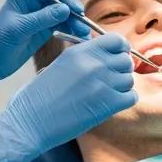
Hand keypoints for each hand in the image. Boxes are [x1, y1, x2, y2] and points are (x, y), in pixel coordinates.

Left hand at [0, 0, 90, 102]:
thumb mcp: (19, 29)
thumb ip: (42, 18)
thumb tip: (66, 9)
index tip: (76, 10)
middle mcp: (33, 3)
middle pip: (61, 1)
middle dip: (74, 12)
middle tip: (84, 26)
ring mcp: (39, 17)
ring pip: (63, 15)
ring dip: (74, 23)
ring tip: (84, 35)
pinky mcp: (42, 31)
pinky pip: (61, 26)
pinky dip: (70, 31)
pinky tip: (78, 37)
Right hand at [0, 33, 137, 161]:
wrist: (29, 121)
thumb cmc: (39, 96)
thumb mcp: (60, 64)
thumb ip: (84, 58)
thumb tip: (107, 58)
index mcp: (80, 51)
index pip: (116, 40)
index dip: (120, 49)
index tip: (115, 58)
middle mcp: (94, 64)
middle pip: (126, 60)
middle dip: (121, 70)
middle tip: (110, 80)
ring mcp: (103, 84)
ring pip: (129, 79)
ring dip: (121, 87)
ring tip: (105, 94)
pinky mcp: (108, 105)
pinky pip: (131, 97)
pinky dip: (124, 101)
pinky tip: (109, 104)